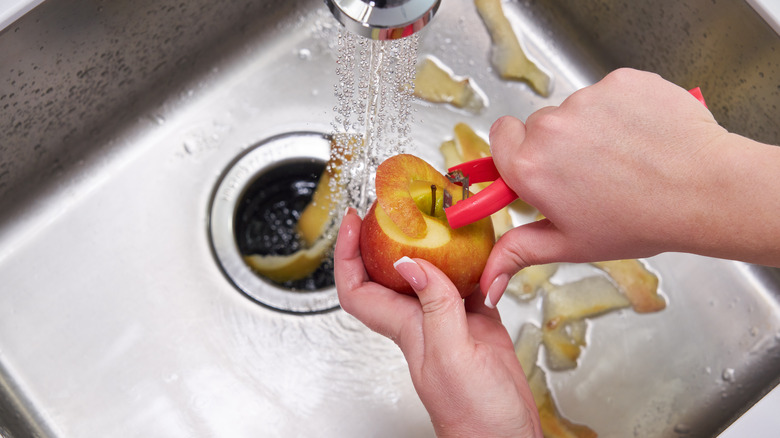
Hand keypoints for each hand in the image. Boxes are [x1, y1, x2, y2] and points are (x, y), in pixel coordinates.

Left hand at [335, 208, 541, 437]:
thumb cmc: (474, 414)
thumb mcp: (453, 354)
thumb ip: (435, 306)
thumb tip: (410, 263)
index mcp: (407, 328)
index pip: (358, 287)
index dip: (346, 254)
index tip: (351, 220)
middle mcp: (423, 321)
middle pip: (392, 271)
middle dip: (388, 236)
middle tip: (398, 205)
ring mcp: (451, 321)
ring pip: (433, 272)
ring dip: (434, 244)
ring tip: (440, 215)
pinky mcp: (478, 324)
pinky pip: (471, 283)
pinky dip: (476, 264)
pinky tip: (484, 250)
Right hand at [481, 68, 729, 305]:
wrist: (705, 191)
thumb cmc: (639, 222)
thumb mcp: (571, 244)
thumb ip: (519, 253)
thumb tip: (488, 281)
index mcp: (530, 167)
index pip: (499, 137)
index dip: (516, 150)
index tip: (538, 164)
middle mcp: (551, 127)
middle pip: (539, 125)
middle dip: (557, 145)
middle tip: (590, 173)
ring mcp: (587, 100)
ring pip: (576, 110)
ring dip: (592, 128)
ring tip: (625, 158)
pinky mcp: (621, 81)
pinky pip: (609, 93)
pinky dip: (622, 110)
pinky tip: (642, 137)